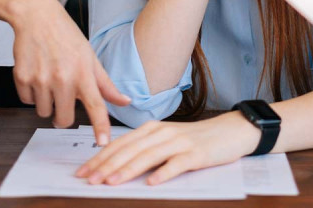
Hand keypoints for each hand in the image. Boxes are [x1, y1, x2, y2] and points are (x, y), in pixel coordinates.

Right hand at [10, 0, 130, 143]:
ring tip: (50, 80)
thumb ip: (106, 84)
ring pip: (44, 113)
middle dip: (64, 114)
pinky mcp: (22, 77)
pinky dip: (32, 93)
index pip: (96, 105)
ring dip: (47, 103)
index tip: (103, 142)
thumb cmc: (66, 36)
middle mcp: (63, 78)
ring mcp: (41, 79)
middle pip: (64, 119)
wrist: (36, 17)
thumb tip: (125, 101)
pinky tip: (37, 74)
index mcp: (83, 73)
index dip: (100, 126)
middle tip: (64, 97)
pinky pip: (27, 101)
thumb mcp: (90, 57)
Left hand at [75, 111, 259, 185]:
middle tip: (89, 180)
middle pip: (129, 150)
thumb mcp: (166, 140)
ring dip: (128, 169)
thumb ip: (144, 149)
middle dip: (106, 166)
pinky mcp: (196, 154)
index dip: (99, 158)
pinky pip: (177, 164)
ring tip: (111, 182)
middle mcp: (162, 133)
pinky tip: (152, 183)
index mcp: (152, 129)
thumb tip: (115, 166)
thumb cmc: (195, 140)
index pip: (120, 143)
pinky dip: (163, 173)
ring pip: (148, 156)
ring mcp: (179, 142)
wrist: (230, 132)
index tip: (82, 172)